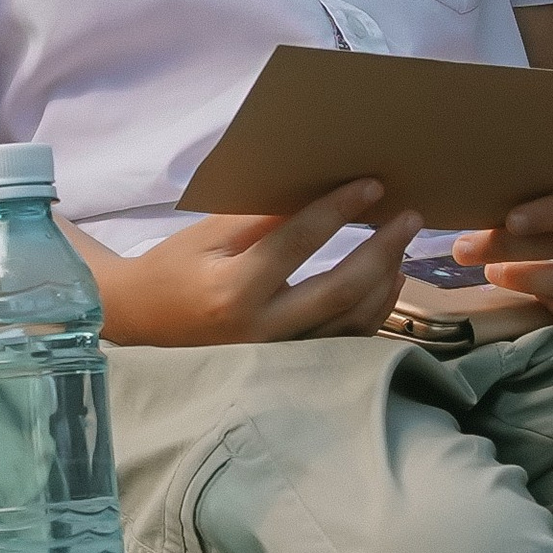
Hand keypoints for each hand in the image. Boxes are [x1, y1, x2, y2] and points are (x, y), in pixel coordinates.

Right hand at [101, 181, 420, 348]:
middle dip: (382, 249)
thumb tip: (318, 191)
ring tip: (402, 244)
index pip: (297, 242)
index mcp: (233, 290)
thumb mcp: (207, 235)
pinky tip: (386, 281)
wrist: (142, 323)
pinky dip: (372, 311)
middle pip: (340, 290)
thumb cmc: (173, 269)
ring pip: (350, 323)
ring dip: (384, 281)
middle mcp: (259, 329)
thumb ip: (260, 218)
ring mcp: (278, 355)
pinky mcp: (288, 366)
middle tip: (409, 217)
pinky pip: (344, 341)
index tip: (372, 185)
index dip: (338, 210)